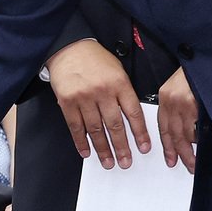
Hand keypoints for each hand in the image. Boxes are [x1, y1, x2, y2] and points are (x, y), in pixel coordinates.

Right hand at [46, 39, 149, 167]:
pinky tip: (87, 151)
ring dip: (103, 149)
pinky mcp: (67, 101)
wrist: (69, 47)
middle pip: (115, 125)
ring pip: (95, 129)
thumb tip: (133, 120)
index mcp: (119, 83)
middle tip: (126, 162)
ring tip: (108, 162)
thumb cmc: (95, 59)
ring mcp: (84, 97)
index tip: (144, 148)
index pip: (133, 112)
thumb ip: (124, 92)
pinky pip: (75, 126)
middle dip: (122, 147)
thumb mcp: (118, 70)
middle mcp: (103, 91)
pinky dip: (81, 141)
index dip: (140, 133)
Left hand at [156, 67, 197, 171]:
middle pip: (173, 133)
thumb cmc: (198, 72)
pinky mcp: (195, 104)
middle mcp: (172, 100)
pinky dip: (199, 138)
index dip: (167, 145)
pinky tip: (201, 146)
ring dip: (189, 150)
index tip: (170, 158)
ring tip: (194, 161)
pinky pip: (197, 128)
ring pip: (184, 134)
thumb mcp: (182, 87)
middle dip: (179, 153)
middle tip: (186, 165)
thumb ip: (179, 107)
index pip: (163, 126)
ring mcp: (183, 102)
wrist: (208, 57)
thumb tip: (186, 132)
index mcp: (166, 96)